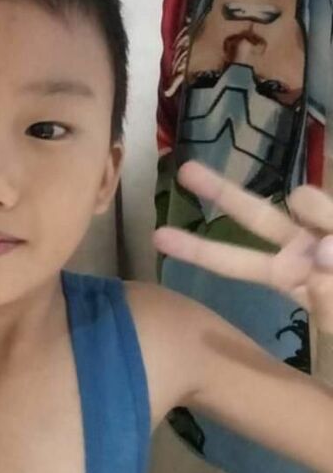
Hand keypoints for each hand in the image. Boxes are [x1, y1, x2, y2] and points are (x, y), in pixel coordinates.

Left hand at [153, 160, 332, 332]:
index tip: (157, 236)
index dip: (198, 250)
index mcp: (286, 276)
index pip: (235, 263)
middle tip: (184, 171)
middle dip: (221, 192)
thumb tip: (321, 253)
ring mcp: (325, 228)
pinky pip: (331, 211)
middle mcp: (301, 246)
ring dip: (318, 212)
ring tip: (329, 252)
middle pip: (256, 214)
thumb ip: (329, 301)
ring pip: (304, 199)